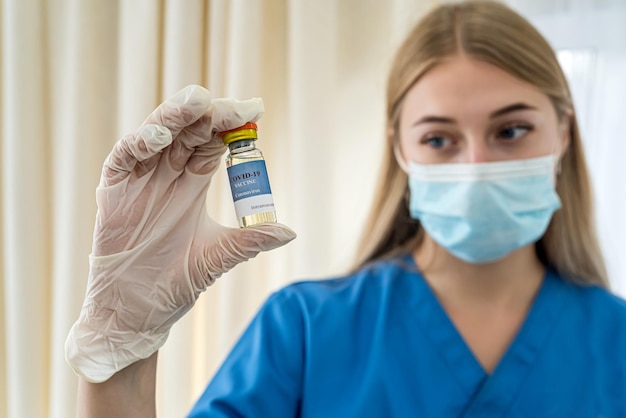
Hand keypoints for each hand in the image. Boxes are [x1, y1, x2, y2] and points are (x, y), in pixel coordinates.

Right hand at [65, 85, 295, 382]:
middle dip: (210, 114)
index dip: (233, 125)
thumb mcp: (219, 256)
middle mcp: (168, 174)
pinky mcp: (113, 190)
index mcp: (194, 183)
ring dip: (176, 116)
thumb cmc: (175, 283)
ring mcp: (140, 179)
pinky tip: (159, 137)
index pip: (214, 142)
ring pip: (156, 134)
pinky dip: (139, 143)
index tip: (256, 109)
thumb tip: (291, 232)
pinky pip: (124, 157)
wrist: (136, 314)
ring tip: (198, 102)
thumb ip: (251, 241)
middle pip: (189, 131)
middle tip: (233, 106)